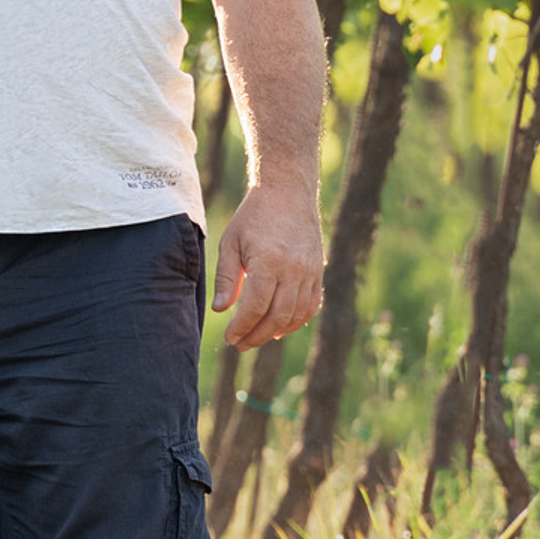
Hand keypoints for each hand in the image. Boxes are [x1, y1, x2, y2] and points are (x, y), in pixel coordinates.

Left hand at [211, 177, 321, 348]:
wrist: (288, 194)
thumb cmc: (253, 217)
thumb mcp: (231, 242)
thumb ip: (227, 278)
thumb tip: (221, 310)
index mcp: (269, 262)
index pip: (257, 306)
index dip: (243, 326)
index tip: (231, 338)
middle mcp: (294, 270)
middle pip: (278, 316)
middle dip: (257, 335)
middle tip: (240, 344)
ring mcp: (310, 272)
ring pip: (296, 315)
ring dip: (276, 331)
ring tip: (256, 338)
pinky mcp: (319, 272)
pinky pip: (311, 306)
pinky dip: (296, 321)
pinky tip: (279, 328)